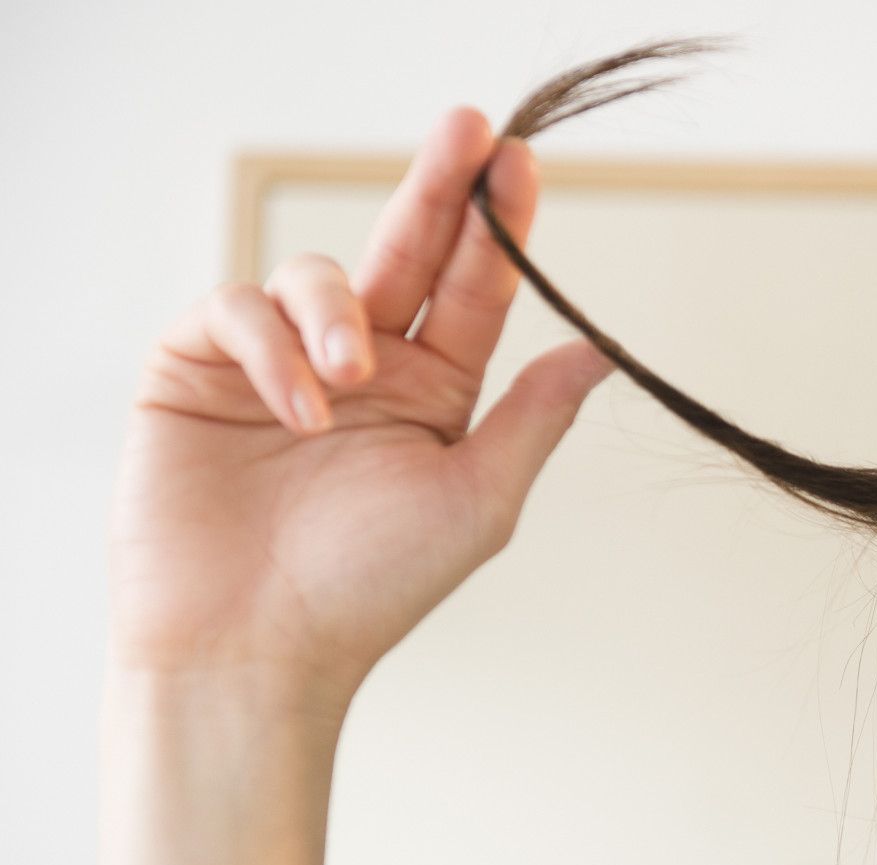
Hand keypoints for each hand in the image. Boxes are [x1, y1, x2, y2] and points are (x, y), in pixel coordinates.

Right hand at [108, 105, 616, 714]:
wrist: (250, 650)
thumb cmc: (367, 591)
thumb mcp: (476, 501)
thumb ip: (532, 418)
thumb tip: (600, 349)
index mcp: (434, 390)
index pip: (472, 288)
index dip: (495, 225)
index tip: (520, 164)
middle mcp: (362, 364)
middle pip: (404, 249)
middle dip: (436, 186)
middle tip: (469, 127)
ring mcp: (279, 361)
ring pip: (316, 275)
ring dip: (338, 314)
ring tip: (350, 381)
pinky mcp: (199, 366)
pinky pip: (236, 308)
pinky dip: (270, 346)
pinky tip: (295, 407)